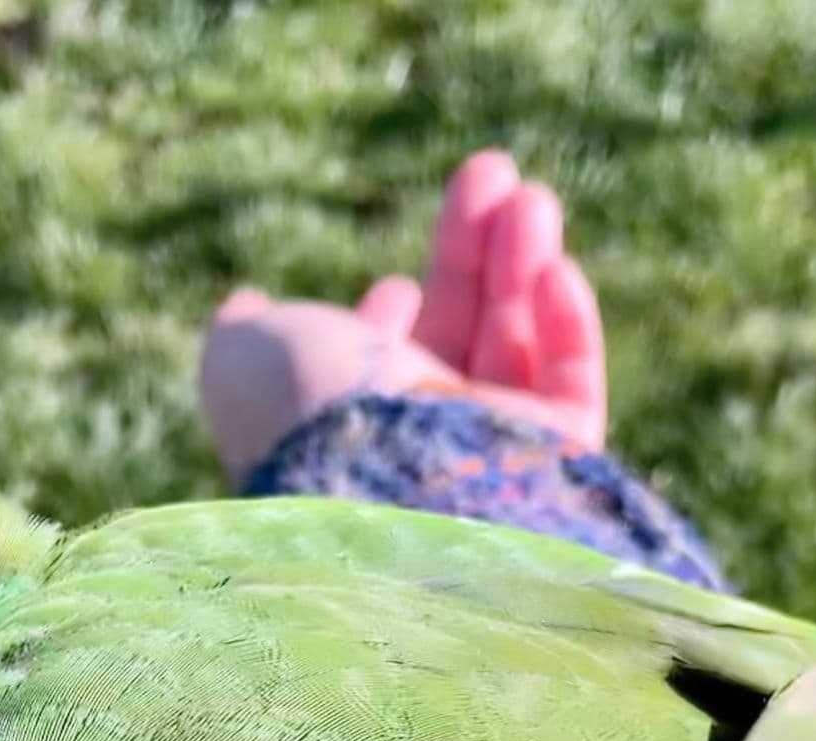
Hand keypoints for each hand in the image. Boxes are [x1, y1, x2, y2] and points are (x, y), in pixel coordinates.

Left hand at [198, 149, 609, 484]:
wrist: (388, 492)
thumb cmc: (306, 423)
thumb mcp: (243, 361)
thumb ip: (245, 332)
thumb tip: (246, 309)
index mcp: (348, 438)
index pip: (378, 376)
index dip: (387, 321)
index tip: (396, 284)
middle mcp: (420, 454)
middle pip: (457, 341)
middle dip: (471, 258)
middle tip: (490, 172)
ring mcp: (491, 463)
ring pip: (517, 352)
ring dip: (523, 267)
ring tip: (529, 197)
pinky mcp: (559, 470)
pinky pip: (573, 392)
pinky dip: (569, 327)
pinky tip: (558, 268)